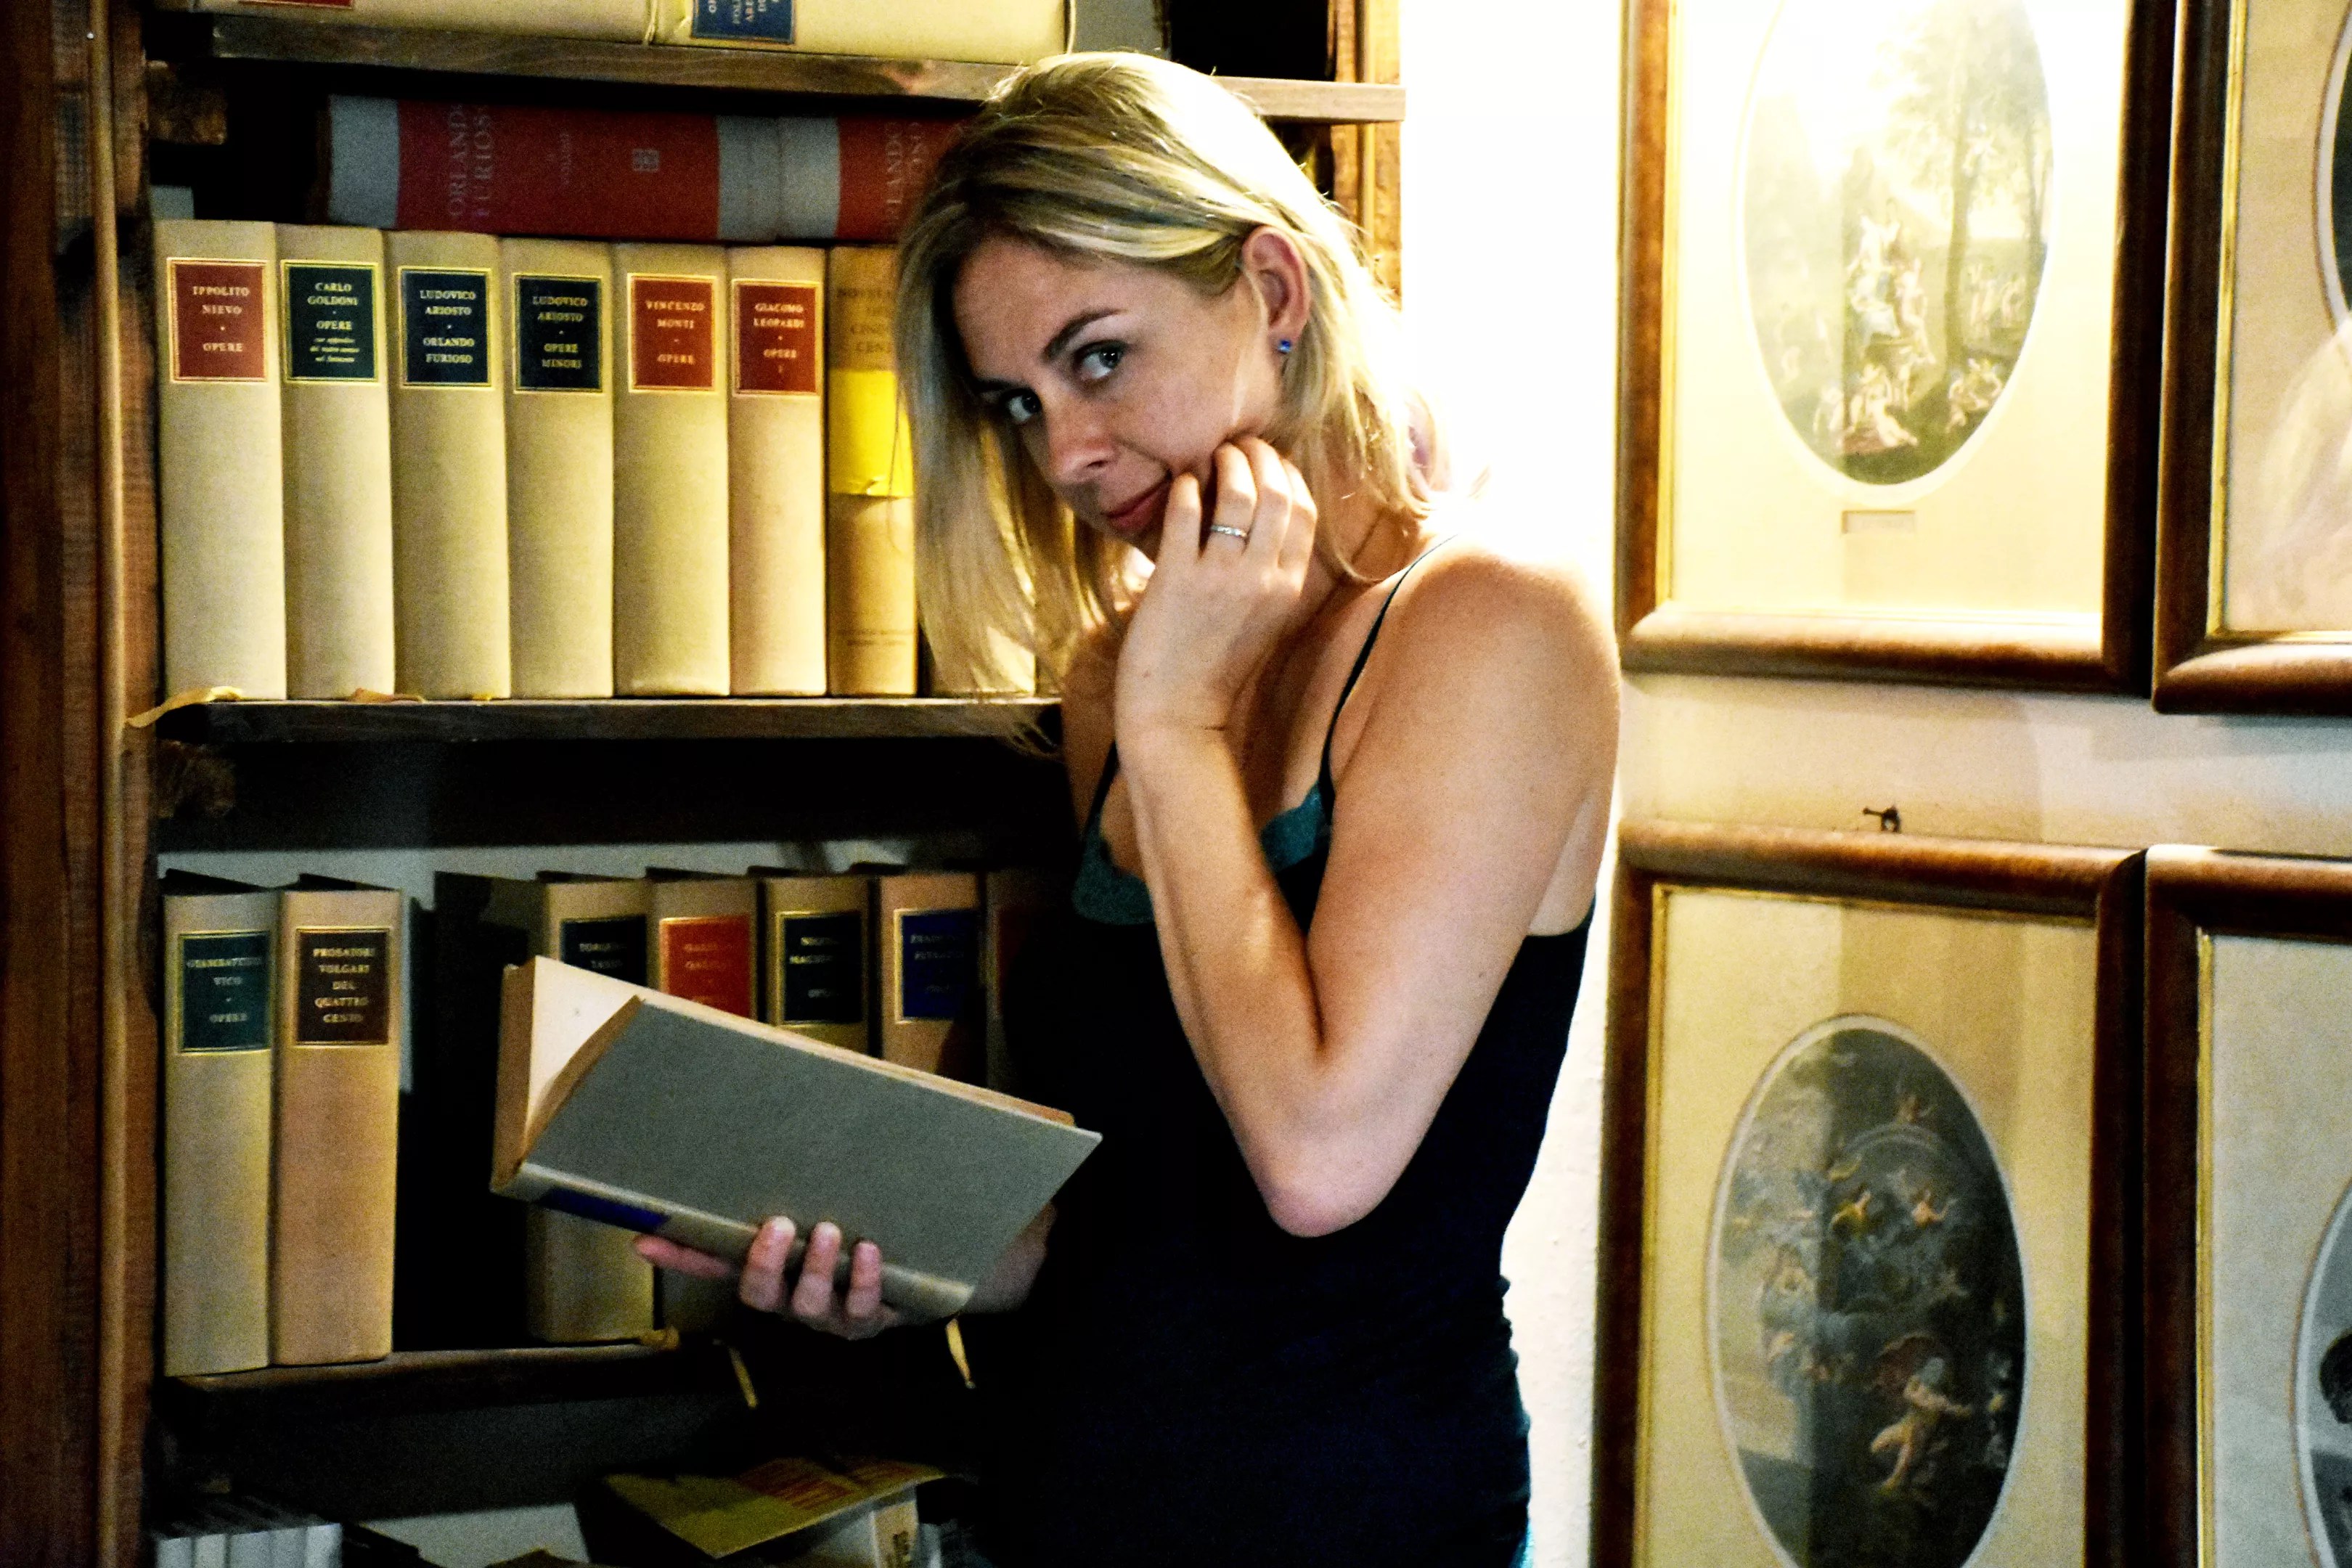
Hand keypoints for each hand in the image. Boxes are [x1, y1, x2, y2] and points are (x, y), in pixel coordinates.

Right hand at [635, 1218, 901, 1340]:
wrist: (915, 1281)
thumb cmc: (853, 1240)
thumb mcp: (816, 1218)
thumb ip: (780, 1198)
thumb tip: (739, 1157)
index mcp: (770, 1274)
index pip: (714, 1267)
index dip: (680, 1258)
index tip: (645, 1240)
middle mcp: (790, 1299)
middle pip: (760, 1297)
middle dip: (764, 1265)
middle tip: (777, 1224)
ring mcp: (828, 1315)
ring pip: (809, 1305)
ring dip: (817, 1268)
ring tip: (828, 1230)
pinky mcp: (867, 1321)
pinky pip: (862, 1309)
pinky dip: (865, 1280)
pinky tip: (869, 1249)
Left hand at [1115, 438, 1317, 740]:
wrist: (1178, 715)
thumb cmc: (1213, 670)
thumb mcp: (1262, 622)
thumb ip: (1270, 577)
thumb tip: (1261, 524)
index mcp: (1289, 588)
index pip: (1303, 511)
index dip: (1288, 474)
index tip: (1270, 460)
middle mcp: (1264, 578)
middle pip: (1277, 492)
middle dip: (1261, 455)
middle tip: (1239, 443)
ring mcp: (1222, 577)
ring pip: (1238, 492)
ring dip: (1226, 461)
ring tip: (1211, 453)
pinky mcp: (1179, 579)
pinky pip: (1187, 512)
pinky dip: (1185, 487)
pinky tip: (1180, 482)